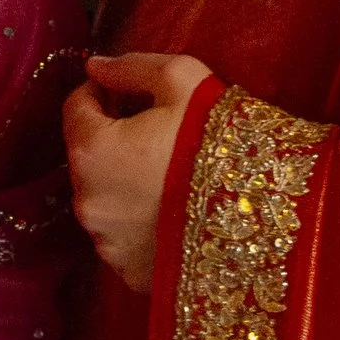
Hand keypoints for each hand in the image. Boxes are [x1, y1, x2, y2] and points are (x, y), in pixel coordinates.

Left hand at [63, 52, 213, 298]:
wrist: (264, 214)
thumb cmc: (218, 138)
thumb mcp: (182, 81)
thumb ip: (131, 68)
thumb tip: (95, 66)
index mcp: (91, 150)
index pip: (75, 107)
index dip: (101, 93)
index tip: (128, 93)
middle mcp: (86, 201)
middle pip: (88, 158)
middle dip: (112, 140)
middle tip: (156, 132)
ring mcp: (107, 243)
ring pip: (105, 200)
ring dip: (123, 184)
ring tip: (168, 176)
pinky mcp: (130, 272)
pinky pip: (124, 237)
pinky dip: (139, 223)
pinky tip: (173, 213)